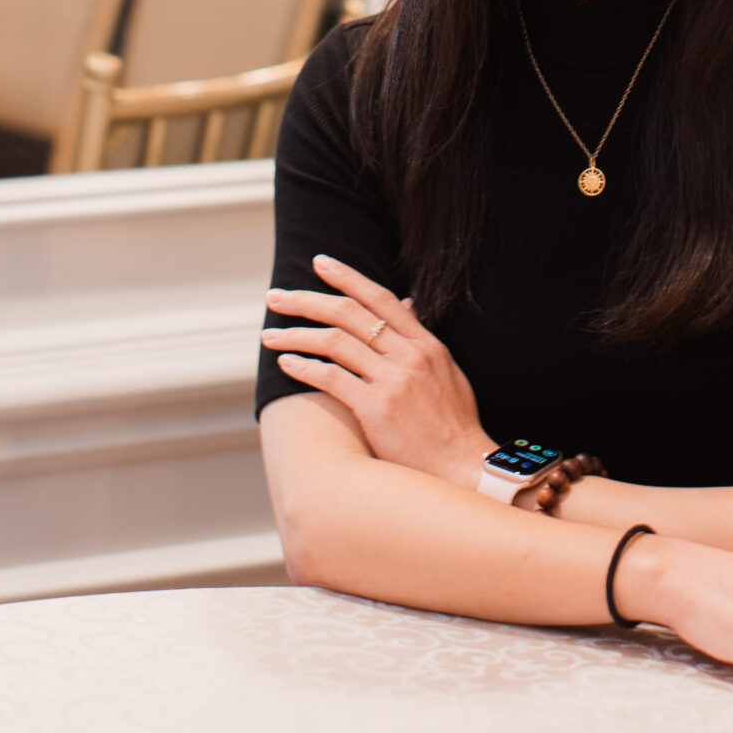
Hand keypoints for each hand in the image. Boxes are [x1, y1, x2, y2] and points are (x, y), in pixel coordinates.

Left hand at [262, 255, 490, 487]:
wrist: (463, 469)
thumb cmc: (454, 426)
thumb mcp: (446, 372)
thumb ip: (421, 340)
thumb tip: (407, 307)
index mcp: (426, 344)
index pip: (380, 298)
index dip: (347, 276)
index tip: (319, 263)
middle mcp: (409, 355)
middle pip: (349, 313)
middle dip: (306, 300)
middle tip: (275, 297)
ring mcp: (393, 380)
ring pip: (334, 341)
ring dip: (296, 334)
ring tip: (269, 335)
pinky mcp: (377, 408)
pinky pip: (331, 377)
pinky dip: (304, 367)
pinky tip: (286, 363)